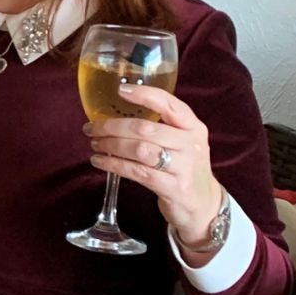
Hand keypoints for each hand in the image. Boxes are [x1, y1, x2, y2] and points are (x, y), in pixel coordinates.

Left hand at [85, 84, 225, 251]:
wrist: (203, 204)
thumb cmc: (184, 167)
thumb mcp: (182, 143)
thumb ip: (161, 127)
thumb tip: (117, 113)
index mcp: (194, 127)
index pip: (170, 104)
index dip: (145, 95)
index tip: (120, 90)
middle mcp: (191, 144)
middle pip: (146, 129)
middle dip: (113, 126)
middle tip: (92, 128)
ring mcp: (184, 167)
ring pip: (140, 150)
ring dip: (112, 145)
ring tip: (95, 144)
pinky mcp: (173, 188)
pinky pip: (137, 172)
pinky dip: (114, 164)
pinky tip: (100, 161)